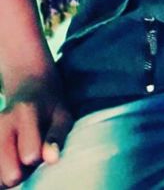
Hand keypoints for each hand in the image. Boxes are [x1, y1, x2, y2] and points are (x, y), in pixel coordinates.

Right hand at [0, 66, 74, 187]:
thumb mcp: (61, 114)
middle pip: (9, 174)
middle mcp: (3, 122)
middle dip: (23, 173)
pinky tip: (10, 160)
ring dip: (10, 174)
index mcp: (25, 113)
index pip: (30, 155)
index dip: (39, 159)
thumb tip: (52, 159)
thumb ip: (57, 136)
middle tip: (32, 156)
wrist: (27, 85)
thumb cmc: (49, 104)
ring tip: (21, 157)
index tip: (44, 149)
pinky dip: (1, 174)